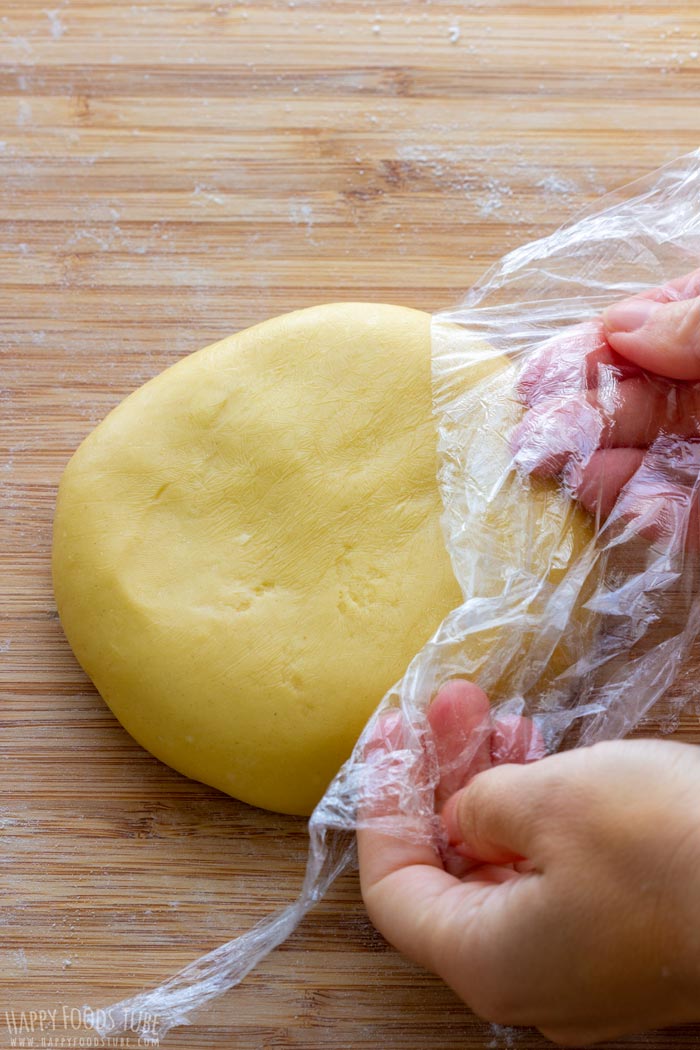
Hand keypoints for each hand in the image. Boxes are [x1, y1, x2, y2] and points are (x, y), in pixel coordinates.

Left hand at [357, 681, 699, 1044]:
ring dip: (493, 784)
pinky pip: (555, 873)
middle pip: (452, 871)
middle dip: (445, 777)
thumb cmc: (665, 848)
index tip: (393, 734)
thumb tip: (465, 818)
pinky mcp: (624, 936)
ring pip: (506, 866)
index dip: (384, 806)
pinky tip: (543, 753)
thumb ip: (483, 806)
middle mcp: (527, 975)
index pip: (396, 890)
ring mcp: (580, 962)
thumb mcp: (550, 802)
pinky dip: (539, 812)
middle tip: (451, 704)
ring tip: (495, 714)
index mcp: (488, 959)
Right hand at [512, 269, 699, 541]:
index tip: (537, 376)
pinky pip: (692, 516)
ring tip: (568, 478)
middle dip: (582, 418)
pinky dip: (661, 517)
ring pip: (658, 459)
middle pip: (642, 400)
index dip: (592, 351)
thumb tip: (621, 326)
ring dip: (607, 472)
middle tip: (528, 440)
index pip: (648, 327)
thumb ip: (698, 327)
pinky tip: (633, 511)